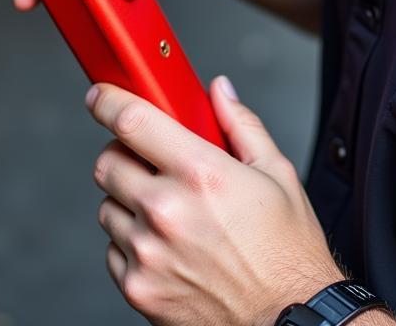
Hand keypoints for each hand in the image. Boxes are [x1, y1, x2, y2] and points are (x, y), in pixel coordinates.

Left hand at [86, 78, 341, 325]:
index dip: (107, 101)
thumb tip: (218, 91)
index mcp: (200, 173)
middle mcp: (167, 210)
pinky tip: (166, 246)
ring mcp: (148, 253)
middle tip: (149, 162)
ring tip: (167, 212)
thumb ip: (240, 124)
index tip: (100, 96)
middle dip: (123, 155)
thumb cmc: (288, 253)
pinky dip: (130, 243)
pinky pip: (113, 249)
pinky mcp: (139, 289)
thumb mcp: (276, 174)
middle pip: (107, 162)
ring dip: (127, 201)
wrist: (295, 323)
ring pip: (107, 206)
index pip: (131, 120)